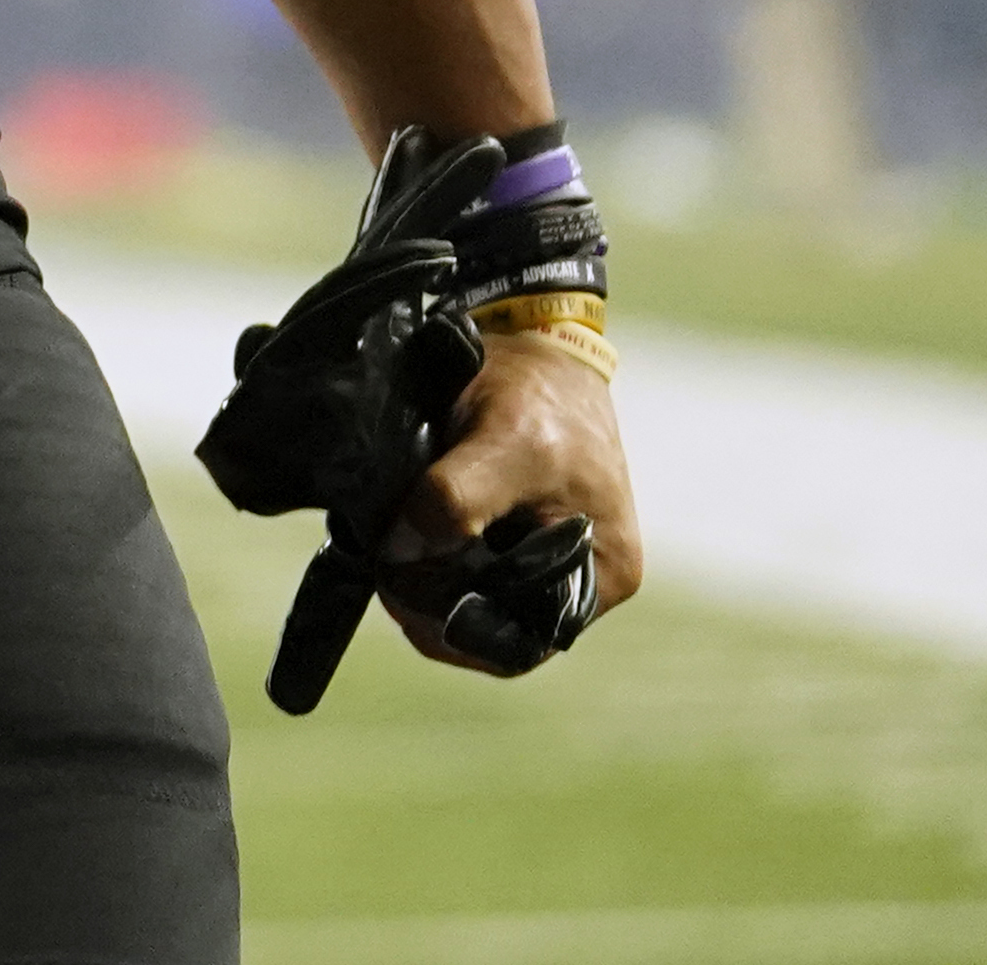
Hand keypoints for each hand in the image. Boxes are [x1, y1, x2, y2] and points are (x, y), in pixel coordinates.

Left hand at [376, 327, 643, 669]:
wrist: (538, 345)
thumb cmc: (536, 391)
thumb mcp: (503, 440)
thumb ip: (454, 500)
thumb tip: (400, 554)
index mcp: (604, 571)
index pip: (516, 641)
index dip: (447, 625)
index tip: (393, 582)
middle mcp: (586, 582)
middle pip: (489, 630)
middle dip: (429, 603)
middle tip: (382, 563)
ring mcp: (551, 568)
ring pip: (471, 607)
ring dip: (424, 583)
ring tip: (393, 543)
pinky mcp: (520, 547)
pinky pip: (468, 580)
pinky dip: (432, 565)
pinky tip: (408, 536)